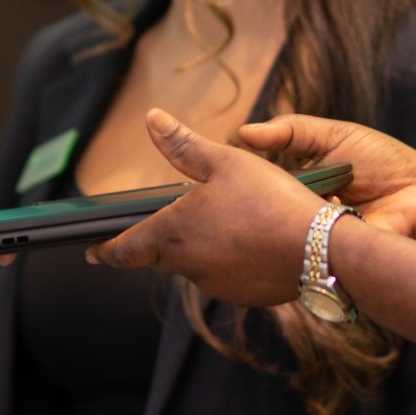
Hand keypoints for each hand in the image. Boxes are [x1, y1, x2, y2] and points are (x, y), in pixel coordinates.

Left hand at [88, 109, 327, 307]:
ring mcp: (216, 285)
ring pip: (194, 267)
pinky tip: (251, 241)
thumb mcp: (225, 162)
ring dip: (199, 249)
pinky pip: (225, 276)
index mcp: (173, 234)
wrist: (321, 249)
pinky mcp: (243, 295)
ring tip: (225, 222)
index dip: (106, 249)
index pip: (123, 251)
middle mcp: (188, 266)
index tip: (93, 249)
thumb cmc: (270, 200)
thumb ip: (183, 145)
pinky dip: (228, 261)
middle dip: (158, 242)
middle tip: (168, 221)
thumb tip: (152, 119)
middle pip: (159, 257)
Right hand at [239, 114, 415, 242]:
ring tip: (332, 190)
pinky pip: (311, 246)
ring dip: (304, 206)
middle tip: (284, 179)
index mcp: (296, 184)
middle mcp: (299, 213)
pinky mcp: (329, 256)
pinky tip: (343, 205)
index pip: (259, 183)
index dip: (248, 176)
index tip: (238, 167)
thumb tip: (243, 132)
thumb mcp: (334, 136)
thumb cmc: (383, 161)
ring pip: (286, 227)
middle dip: (272, 194)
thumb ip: (291, 130)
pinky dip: (325, 224)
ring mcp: (313, 237)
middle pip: (268, 207)